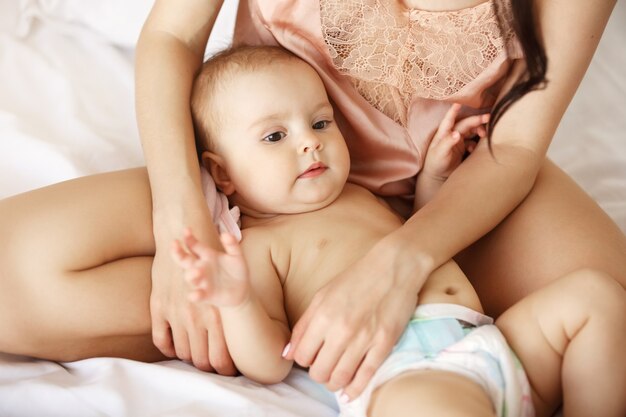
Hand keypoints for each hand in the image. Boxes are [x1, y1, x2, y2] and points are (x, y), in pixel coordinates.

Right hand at [150, 219, 236, 374]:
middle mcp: (197, 317)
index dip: (224, 368)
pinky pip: (161, 338)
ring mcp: (176, 313)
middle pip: (202, 358)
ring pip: (182, 351)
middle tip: (211, 370)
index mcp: (217, 313)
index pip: (221, 354)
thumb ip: (231, 307)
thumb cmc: (212, 257)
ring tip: (194, 360)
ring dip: (187, 358)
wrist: (184, 234)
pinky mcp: (159, 307)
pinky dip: (167, 348)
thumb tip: (237, 329)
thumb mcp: (229, 284)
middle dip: (208, 367)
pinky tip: (174, 349)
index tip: (226, 371)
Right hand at [171, 229, 249, 306]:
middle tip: (174, 244)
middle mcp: (201, 267)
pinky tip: (195, 295)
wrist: (242, 290)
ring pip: (190, 277)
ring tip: (197, 271)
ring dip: (190, 274)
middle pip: (184, 259)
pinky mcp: (206, 295)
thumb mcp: (236, 255)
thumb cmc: (236, 270)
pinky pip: (197, 295)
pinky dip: (195, 296)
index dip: (188, 238)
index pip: (193, 245)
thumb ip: (232, 244)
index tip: (186, 229)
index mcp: (207, 255)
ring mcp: (202, 281)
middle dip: (177, 252)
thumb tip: (226, 233)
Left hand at [283, 240, 425, 399]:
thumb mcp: (323, 295)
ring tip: (336, 377)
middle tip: (323, 367)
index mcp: (323, 316)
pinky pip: (365, 377)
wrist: (393, 267)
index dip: (303, 360)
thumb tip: (287, 353)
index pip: (301, 356)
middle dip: (318, 374)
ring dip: (334, 383)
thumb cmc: (356, 278)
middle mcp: (341, 330)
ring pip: (340, 378)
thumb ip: (304, 325)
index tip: (311, 356)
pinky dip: (355, 389)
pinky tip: (349, 391)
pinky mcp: (384, 344)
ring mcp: (364, 339)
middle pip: (319, 372)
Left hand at [422, 103, 489, 180]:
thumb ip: (447, 143)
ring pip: (471, 131)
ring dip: (479, 130)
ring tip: (484, 134)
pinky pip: (473, 142)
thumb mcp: (439, 153)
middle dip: (476, 120)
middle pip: (465, 124)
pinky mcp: (463, 148)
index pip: (449, 120)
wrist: (437, 176)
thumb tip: (457, 133)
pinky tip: (474, 149)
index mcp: (443, 133)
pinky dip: (476, 143)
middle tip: (488, 118)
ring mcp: (458, 141)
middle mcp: (451, 134)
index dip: (454, 111)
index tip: (459, 103)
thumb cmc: (435, 164)